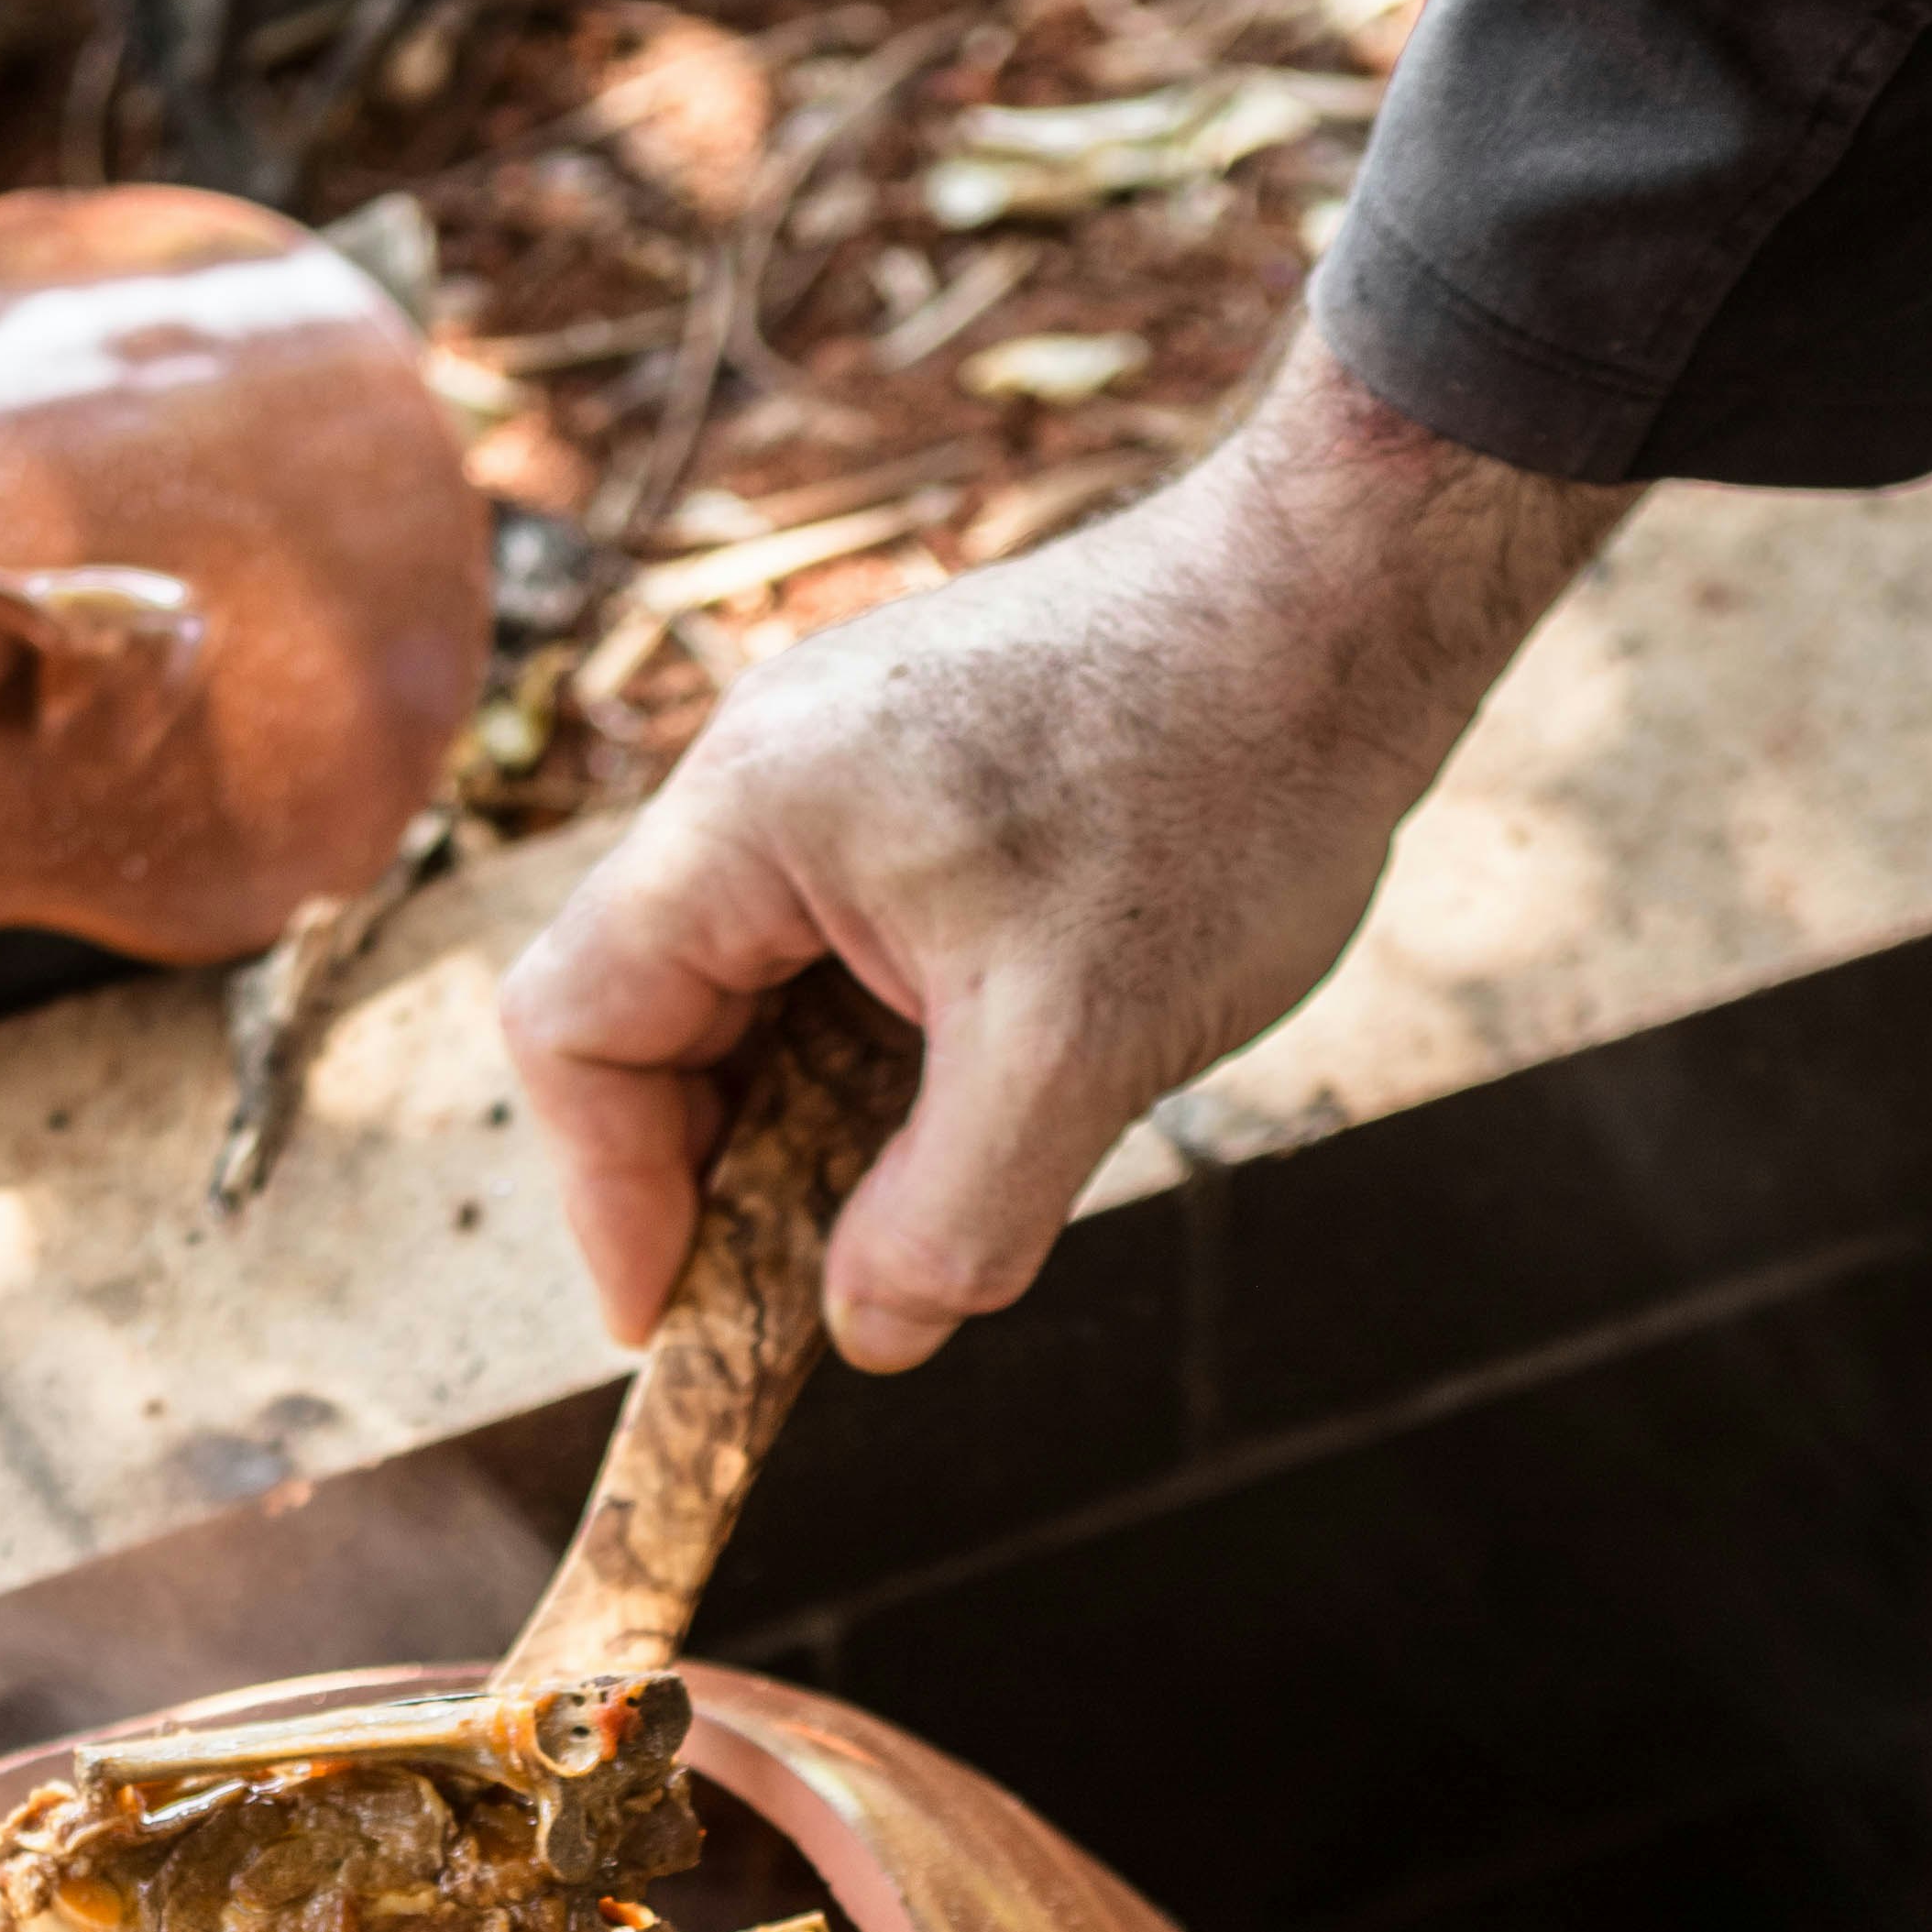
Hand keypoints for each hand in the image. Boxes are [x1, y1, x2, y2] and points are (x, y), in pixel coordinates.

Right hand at [500, 324, 1635, 1368]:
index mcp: (749, 814)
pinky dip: (875, 1044)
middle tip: (805, 1289)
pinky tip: (981, 1098)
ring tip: (919, 1199)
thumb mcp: (1078, 1053)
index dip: (609, 1196)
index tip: (680, 1320)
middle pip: (649, 1011)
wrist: (1356, 596)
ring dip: (806, 1113)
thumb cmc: (1221, 791)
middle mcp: (762, 769)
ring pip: (753, 984)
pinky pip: (838, 935)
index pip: (576, 1029)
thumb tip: (870, 1335)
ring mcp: (839, 758)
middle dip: (714, 1167)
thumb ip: (953, 1215)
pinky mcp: (921, 767)